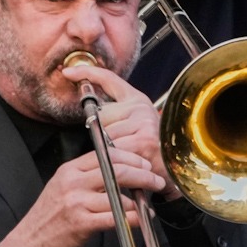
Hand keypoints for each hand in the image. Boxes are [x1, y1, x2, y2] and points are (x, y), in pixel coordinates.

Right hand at [0, 145, 162, 246]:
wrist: (29, 244)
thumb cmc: (50, 218)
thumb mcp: (63, 187)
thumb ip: (88, 177)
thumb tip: (122, 171)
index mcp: (70, 170)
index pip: (107, 154)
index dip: (132, 158)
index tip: (146, 164)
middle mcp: (73, 182)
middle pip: (118, 170)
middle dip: (144, 174)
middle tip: (156, 181)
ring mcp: (76, 202)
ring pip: (120, 195)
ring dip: (140, 200)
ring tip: (148, 205)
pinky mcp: (82, 223)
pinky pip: (117, 217)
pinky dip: (134, 218)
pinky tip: (142, 219)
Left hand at [62, 61, 177, 200]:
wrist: (178, 173)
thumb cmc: (154, 154)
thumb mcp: (136, 130)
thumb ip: (117, 120)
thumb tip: (92, 116)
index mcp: (139, 102)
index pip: (110, 80)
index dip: (88, 73)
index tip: (67, 72)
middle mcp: (142, 108)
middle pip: (102, 118)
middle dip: (106, 137)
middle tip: (128, 150)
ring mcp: (144, 123)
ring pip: (107, 137)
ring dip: (113, 153)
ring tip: (133, 160)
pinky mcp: (144, 140)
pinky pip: (115, 150)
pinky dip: (118, 162)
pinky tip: (134, 166)